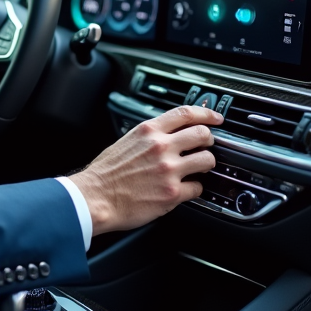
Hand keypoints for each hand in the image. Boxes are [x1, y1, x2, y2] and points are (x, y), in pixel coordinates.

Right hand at [68, 105, 221, 234]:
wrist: (95, 197)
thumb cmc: (106, 173)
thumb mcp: (126, 141)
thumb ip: (149, 136)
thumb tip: (167, 134)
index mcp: (148, 131)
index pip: (186, 113)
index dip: (207, 114)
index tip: (216, 118)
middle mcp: (161, 147)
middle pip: (203, 134)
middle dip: (209, 141)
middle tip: (206, 147)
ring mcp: (169, 170)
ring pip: (207, 160)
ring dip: (206, 165)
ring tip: (198, 169)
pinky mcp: (172, 193)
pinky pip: (198, 188)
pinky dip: (194, 189)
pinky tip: (185, 189)